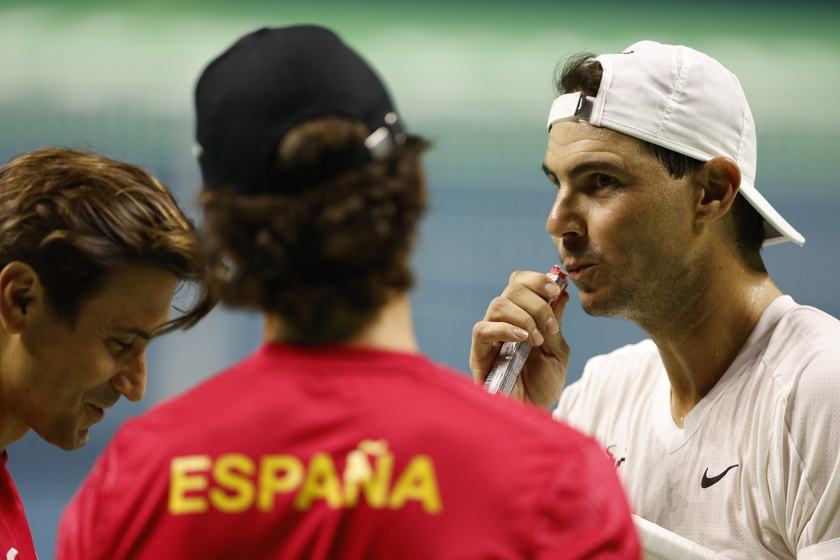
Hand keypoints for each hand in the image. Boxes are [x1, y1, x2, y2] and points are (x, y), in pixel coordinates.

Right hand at [470, 270, 570, 408]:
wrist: (533, 414)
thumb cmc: (543, 386)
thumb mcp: (557, 352)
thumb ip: (555, 324)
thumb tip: (561, 293)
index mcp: (522, 317)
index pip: (520, 284)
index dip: (536, 280)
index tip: (556, 289)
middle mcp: (503, 323)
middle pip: (511, 289)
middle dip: (536, 302)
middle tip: (549, 326)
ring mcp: (490, 337)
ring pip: (498, 304)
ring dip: (524, 317)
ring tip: (537, 339)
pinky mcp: (478, 354)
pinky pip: (482, 330)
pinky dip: (505, 328)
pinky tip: (523, 339)